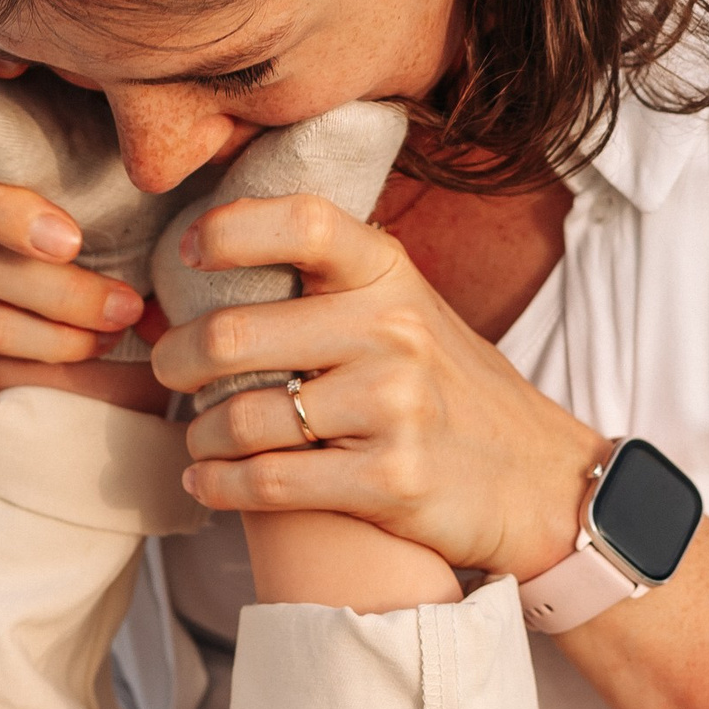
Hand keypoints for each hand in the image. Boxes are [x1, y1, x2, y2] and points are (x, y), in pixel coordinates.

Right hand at [0, 118, 152, 368]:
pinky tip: (91, 344)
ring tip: (119, 328)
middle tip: (125, 305)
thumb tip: (138, 148)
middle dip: (58, 292)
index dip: (9, 217)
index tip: (73, 241)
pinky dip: (41, 354)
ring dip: (58, 334)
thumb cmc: (70, 161)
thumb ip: (87, 130)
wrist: (45, 208)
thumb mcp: (75, 134)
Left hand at [150, 193, 602, 579]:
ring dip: (200, 435)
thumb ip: (333, 285)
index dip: (231, 230)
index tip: (188, 254)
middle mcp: (393, 331)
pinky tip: (208, 481)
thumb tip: (212, 258)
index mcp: (391, 276)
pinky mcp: (389, 480)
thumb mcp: (409, 310)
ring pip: (243, 419)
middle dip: (179, 360)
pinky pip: (269, 481)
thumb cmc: (450, 391)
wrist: (539, 481)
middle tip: (169, 371)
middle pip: (237, 336)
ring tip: (199, 438)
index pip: (303, 223)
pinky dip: (219, 485)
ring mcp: (393, 407)